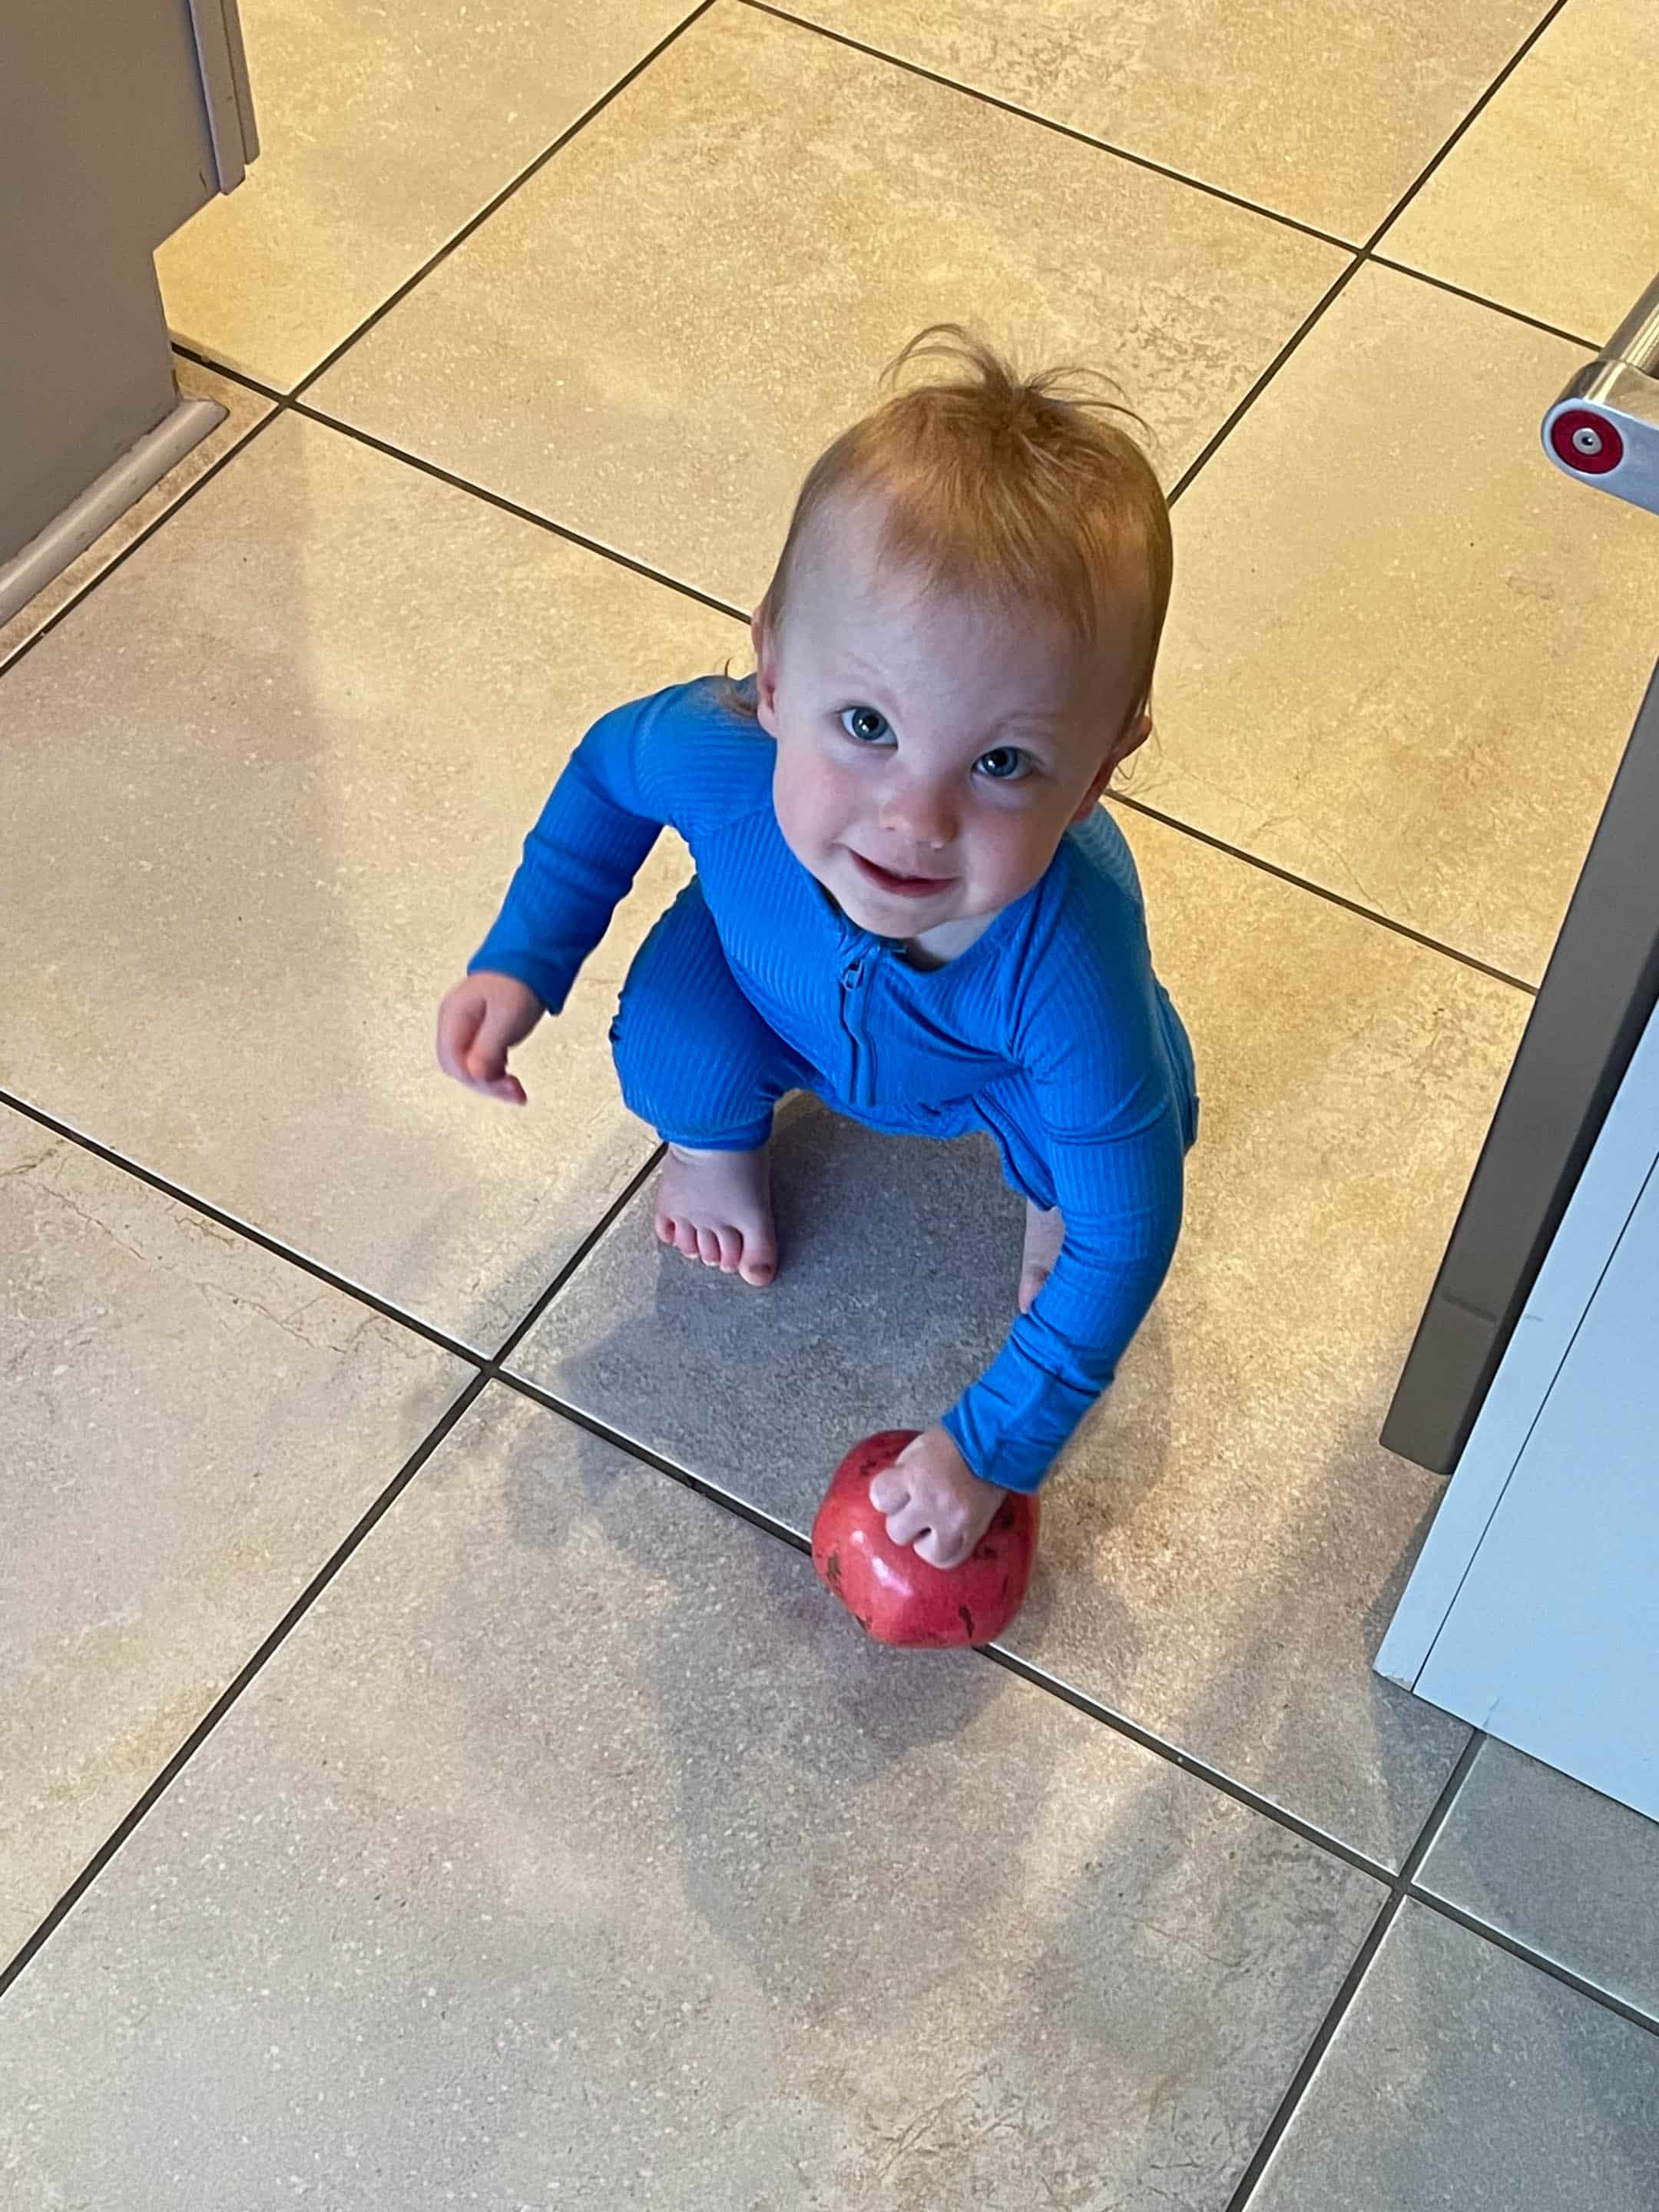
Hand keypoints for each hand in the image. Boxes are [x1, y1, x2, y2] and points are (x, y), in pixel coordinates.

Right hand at [436, 971, 543, 1104]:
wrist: (533, 960)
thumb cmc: (518, 981)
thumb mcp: (505, 1018)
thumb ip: (487, 1049)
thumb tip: (474, 1077)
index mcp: (454, 1016)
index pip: (451, 1061)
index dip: (474, 1077)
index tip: (500, 1082)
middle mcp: (456, 1024)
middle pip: (459, 1068)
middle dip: (485, 1084)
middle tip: (513, 1090)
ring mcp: (468, 1029)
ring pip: (471, 1068)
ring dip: (493, 1082)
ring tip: (518, 1090)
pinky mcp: (482, 1033)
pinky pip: (483, 1062)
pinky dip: (498, 1074)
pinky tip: (512, 1080)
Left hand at [868, 1427, 1006, 1570]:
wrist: (998, 1442)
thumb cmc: (955, 1442)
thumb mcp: (918, 1449)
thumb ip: (901, 1473)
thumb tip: (890, 1496)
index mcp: (916, 1476)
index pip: (880, 1498)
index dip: (886, 1495)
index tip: (895, 1490)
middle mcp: (934, 1502)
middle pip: (897, 1531)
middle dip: (904, 1519)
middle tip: (917, 1506)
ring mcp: (956, 1521)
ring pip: (925, 1552)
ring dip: (925, 1541)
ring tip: (933, 1525)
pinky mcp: (975, 1532)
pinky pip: (953, 1558)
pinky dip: (947, 1549)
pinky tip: (947, 1535)